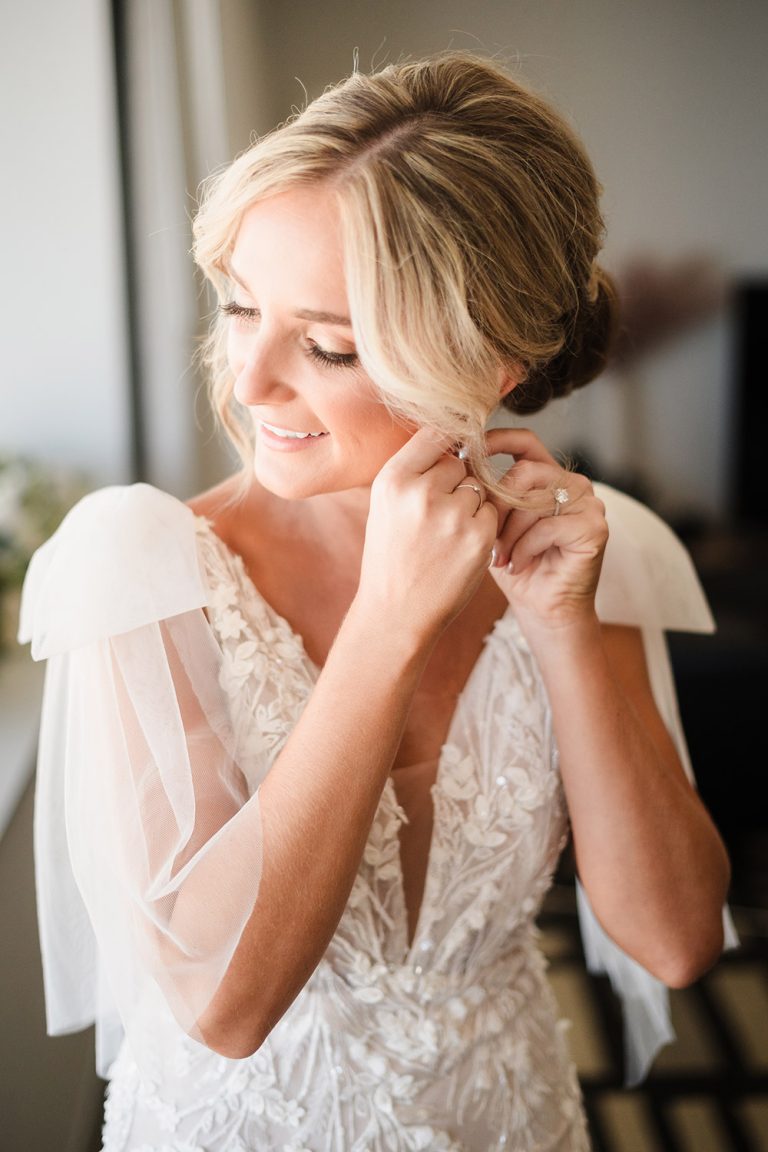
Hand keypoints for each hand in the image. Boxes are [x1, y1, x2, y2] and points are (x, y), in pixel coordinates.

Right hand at [357, 427, 497, 639]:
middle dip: (455, 482)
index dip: (444, 445)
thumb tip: (452, 438)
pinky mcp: (478, 537)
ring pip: (479, 488)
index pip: (433, 433)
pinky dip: (482, 528)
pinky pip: (491, 513)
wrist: (395, 612)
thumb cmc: (391, 556)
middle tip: (436, 515)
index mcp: (392, 480)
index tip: (446, 457)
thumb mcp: (385, 506)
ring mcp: (452, 515)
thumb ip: (414, 472)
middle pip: (459, 463)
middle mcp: (421, 493)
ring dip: (470, 506)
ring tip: (445, 535)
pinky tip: (459, 548)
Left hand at [484, 428, 607, 632]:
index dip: (496, 440)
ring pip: (533, 501)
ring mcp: (588, 503)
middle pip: (524, 473)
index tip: (465, 452)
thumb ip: (483, 493)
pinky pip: (547, 526)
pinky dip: (525, 548)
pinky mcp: (595, 526)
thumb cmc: (514, 564)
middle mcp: (572, 483)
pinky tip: (518, 565)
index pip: (525, 442)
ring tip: (500, 557)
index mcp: (548, 476)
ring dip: (509, 533)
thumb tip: (454, 462)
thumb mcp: (491, 524)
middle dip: (496, 507)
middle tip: (485, 538)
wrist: (542, 607)